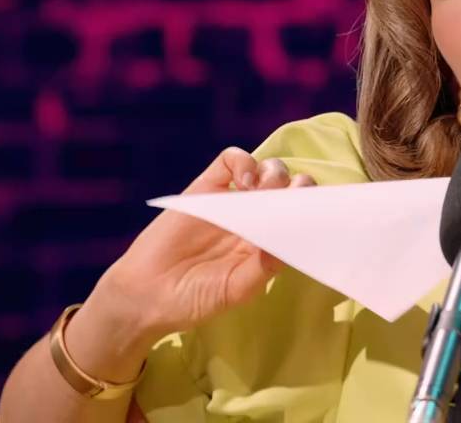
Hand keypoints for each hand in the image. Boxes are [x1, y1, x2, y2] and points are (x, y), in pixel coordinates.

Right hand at [88, 149, 314, 341]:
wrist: (146, 295)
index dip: (310, 207)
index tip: (314, 209)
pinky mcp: (204, 188)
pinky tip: (243, 181)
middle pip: (288, 188)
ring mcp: (230, 201)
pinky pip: (229, 161)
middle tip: (294, 196)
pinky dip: (243, 162)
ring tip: (263, 190)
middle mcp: (254, 218)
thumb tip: (290, 238)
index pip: (300, 214)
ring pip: (264, 169)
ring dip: (274, 173)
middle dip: (297, 187)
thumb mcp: (237, 288)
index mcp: (269, 241)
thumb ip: (265, 265)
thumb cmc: (195, 298)